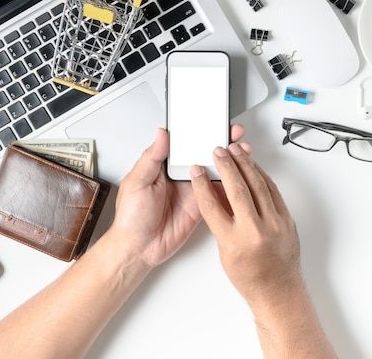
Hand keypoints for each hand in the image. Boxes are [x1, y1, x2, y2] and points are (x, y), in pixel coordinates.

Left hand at [110, 126, 247, 267]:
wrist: (138, 248)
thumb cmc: (131, 218)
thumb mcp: (137, 182)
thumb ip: (152, 157)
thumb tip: (161, 134)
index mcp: (164, 166)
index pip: (185, 145)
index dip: (199, 133)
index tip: (211, 122)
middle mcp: (180, 176)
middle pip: (203, 155)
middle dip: (220, 143)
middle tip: (233, 134)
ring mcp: (193, 191)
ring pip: (214, 172)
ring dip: (228, 162)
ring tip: (241, 152)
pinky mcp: (202, 207)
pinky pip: (218, 193)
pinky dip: (230, 185)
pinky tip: (239, 176)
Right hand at [190, 144, 301, 304]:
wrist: (278, 289)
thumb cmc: (250, 276)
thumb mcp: (224, 251)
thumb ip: (220, 221)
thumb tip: (215, 192)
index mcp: (234, 242)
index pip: (212, 206)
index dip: (202, 184)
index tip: (197, 171)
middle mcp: (255, 231)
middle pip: (236, 189)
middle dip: (225, 166)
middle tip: (218, 152)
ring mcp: (274, 224)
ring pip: (258, 185)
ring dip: (245, 164)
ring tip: (235, 152)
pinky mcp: (287, 220)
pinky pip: (273, 191)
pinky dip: (262, 176)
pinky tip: (253, 167)